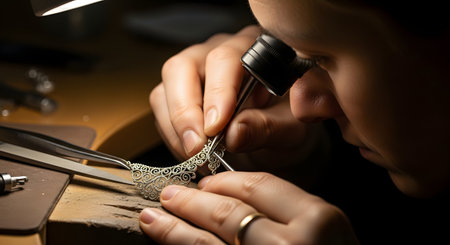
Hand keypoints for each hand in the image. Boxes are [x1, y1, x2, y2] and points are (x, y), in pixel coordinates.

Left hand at [139, 171, 358, 244]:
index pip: (259, 186)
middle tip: (169, 195)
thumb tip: (232, 196)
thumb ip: (291, 213)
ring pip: (208, 241)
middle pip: (227, 211)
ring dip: (174, 227)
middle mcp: (293, 241)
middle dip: (191, 201)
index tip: (205, 182)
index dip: (224, 181)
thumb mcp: (328, 234)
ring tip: (153, 217)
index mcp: (319, 218)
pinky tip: (166, 241)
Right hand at [150, 25, 321, 166]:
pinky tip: (192, 153)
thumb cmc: (287, 124)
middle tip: (196, 148)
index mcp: (254, 50)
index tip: (216, 128)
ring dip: (175, 126)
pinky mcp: (179, 91)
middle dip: (185, 111)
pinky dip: (172, 134)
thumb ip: (269, 128)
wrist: (276, 135)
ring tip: (196, 156)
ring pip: (166, 87)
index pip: (225, 59)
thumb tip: (234, 134)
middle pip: (182, 67)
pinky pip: (161, 107)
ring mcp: (195, 70)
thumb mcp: (291, 129)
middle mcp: (218, 53)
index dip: (218, 92)